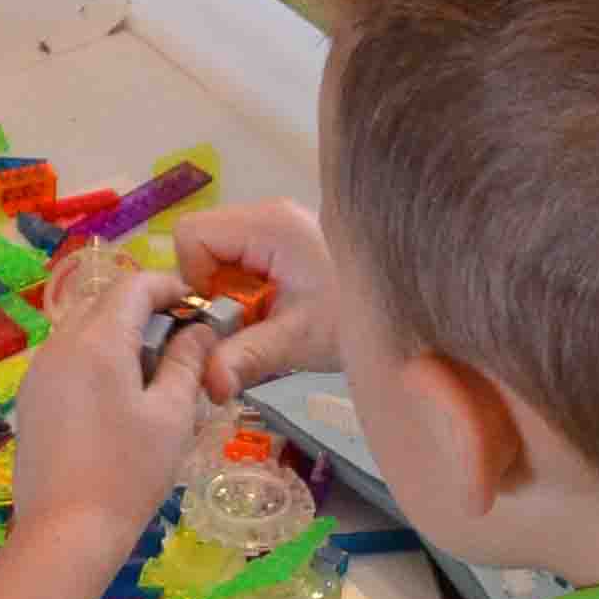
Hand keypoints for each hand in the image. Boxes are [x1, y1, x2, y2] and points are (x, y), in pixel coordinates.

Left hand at [10, 267, 210, 560]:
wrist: (66, 532)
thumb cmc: (129, 473)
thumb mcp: (172, 415)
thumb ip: (186, 361)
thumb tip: (198, 328)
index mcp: (97, 340)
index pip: (133, 284)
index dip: (170, 287)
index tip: (197, 307)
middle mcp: (59, 344)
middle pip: (104, 302)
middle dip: (144, 309)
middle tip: (180, 341)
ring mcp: (38, 372)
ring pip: (82, 329)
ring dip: (119, 335)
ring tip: (153, 374)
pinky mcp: (31, 399)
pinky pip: (66, 359)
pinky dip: (95, 360)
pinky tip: (118, 399)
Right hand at [171, 199, 346, 399]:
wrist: (406, 311)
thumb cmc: (354, 317)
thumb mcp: (297, 340)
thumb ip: (247, 357)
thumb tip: (209, 383)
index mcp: (269, 225)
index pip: (192, 234)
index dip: (193, 278)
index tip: (219, 316)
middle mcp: (268, 215)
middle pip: (201, 243)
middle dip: (209, 290)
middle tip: (241, 325)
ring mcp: (277, 226)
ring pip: (218, 254)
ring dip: (226, 295)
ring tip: (260, 321)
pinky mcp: (284, 242)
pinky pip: (240, 262)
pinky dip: (243, 293)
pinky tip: (272, 313)